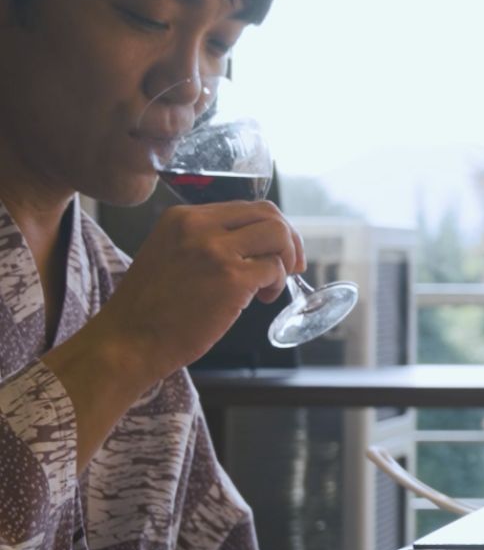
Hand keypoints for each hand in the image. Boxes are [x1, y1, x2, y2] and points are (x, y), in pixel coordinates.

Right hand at [91, 201, 305, 378]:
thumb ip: (205, 241)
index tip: (276, 251)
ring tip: (269, 286)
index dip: (271, 228)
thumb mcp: (170, 254)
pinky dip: (277, 284)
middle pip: (269, 215)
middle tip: (290, 266)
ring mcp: (216, 250)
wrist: (127, 341)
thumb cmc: (150, 308)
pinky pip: (275, 269)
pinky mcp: (232, 278)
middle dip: (289, 240)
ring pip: (278, 236)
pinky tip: (260, 299)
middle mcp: (199, 226)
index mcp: (182, 217)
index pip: (246, 208)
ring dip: (286, 260)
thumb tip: (254, 243)